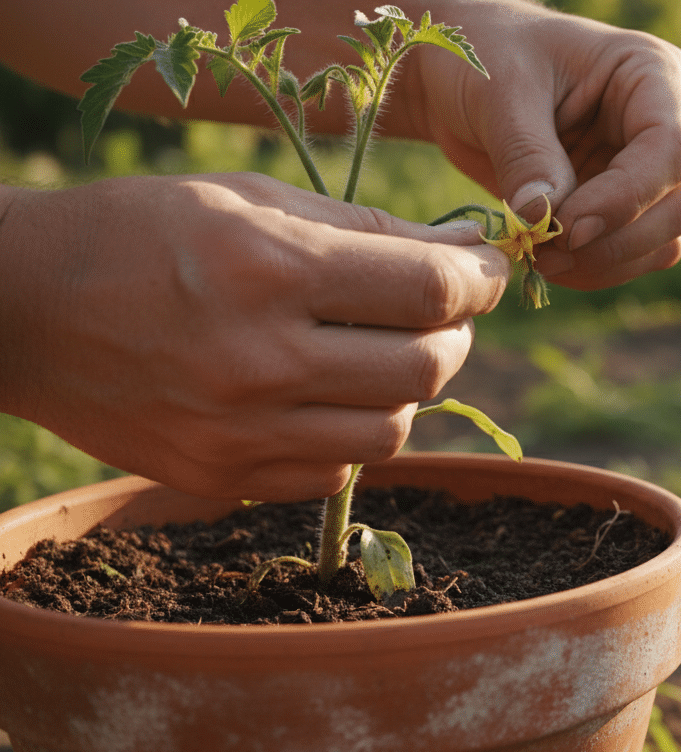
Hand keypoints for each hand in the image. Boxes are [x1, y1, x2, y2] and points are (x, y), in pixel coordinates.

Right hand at [0, 173, 508, 500]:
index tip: (486, 270)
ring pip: (391, 431)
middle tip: (442, 311)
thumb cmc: (141, 230)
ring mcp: (240, 431)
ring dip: (409, 390)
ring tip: (385, 354)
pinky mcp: (221, 476)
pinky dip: (353, 434)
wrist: (25, 307)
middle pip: (425, 368)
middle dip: (456, 334)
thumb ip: (363, 228)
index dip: (479, 279)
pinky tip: (330, 396)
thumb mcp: (250, 198)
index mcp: (270, 270)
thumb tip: (459, 251)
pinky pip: (336, 471)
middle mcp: (261, 359)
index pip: (429, 289)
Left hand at [402, 0, 680, 290]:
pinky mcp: (619, 210)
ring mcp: (646, 173)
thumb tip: (544, 220)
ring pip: (663, 241)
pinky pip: (630, 258)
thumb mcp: (499, 90)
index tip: (568, 227)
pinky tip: (545, 260)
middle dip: (618, 241)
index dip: (627, 198)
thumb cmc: (481, 55)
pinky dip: (593, 271)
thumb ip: (527, 154)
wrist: (456, 76)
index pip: (670, 149)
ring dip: (606, 264)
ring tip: (540, 258)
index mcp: (651, 74)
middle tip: (549, 253)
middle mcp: (663, 125)